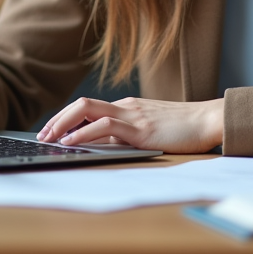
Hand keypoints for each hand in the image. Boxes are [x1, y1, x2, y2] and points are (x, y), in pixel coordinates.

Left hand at [35, 97, 223, 153]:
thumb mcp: (151, 130)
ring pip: (87, 110)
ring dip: (64, 124)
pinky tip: (72, 142)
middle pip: (81, 105)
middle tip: (42, 135)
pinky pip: (105, 125)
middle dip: (57, 119)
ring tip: (49, 138)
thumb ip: (129, 135)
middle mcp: (126, 106)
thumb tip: (103, 148)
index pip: (88, 107)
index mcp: (128, 107)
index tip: (51, 130)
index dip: (65, 118)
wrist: (210, 120)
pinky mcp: (141, 129)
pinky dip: (84, 133)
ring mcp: (133, 115)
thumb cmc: (185, 128)